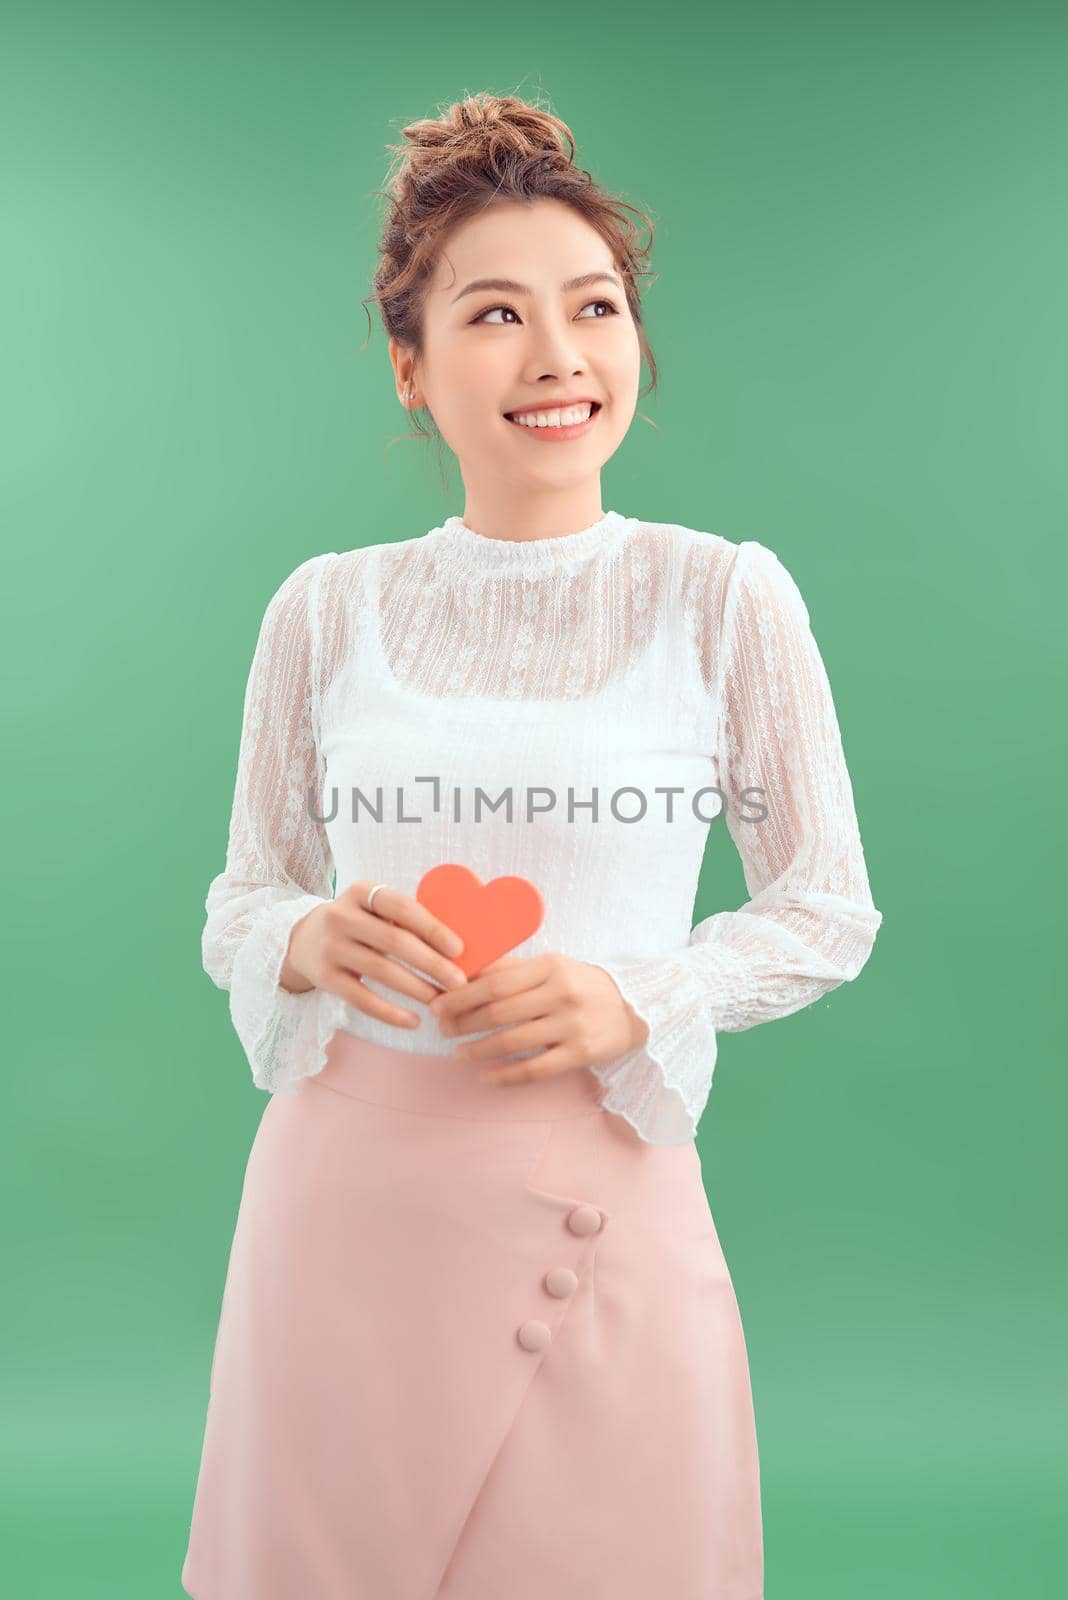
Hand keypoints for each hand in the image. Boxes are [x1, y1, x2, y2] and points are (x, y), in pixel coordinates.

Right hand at [281, 880, 468, 1029]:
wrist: (304, 940)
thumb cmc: (359, 924)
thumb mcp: (374, 910)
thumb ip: (406, 919)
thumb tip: (458, 947)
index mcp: (360, 892)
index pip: (402, 907)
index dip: (432, 928)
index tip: (459, 949)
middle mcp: (341, 917)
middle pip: (395, 942)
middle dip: (432, 964)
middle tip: (459, 982)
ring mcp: (331, 948)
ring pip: (382, 972)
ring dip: (417, 989)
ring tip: (441, 1001)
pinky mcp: (324, 978)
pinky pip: (362, 999)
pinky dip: (390, 1013)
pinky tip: (413, 1021)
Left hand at [427, 952, 650, 1085]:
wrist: (637, 1008)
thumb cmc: (583, 985)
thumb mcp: (552, 966)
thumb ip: (511, 969)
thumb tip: (464, 972)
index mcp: (550, 966)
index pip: (495, 981)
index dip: (461, 995)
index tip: (438, 1004)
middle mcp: (561, 994)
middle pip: (499, 1011)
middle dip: (463, 1022)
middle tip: (442, 1030)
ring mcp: (572, 1025)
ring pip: (513, 1041)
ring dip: (478, 1050)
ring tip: (458, 1054)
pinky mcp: (581, 1054)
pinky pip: (535, 1070)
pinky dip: (505, 1076)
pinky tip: (485, 1077)